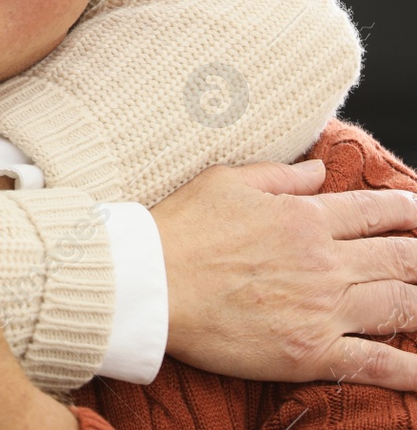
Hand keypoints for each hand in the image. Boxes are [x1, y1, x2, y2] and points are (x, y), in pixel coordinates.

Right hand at [156, 158, 416, 388]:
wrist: (148, 283)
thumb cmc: (179, 229)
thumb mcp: (225, 182)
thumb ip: (279, 175)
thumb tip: (318, 169)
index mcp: (305, 218)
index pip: (377, 212)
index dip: (408, 211)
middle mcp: (324, 262)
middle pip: (402, 259)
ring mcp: (322, 309)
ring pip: (400, 306)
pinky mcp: (310, 352)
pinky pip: (375, 363)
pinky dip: (409, 370)